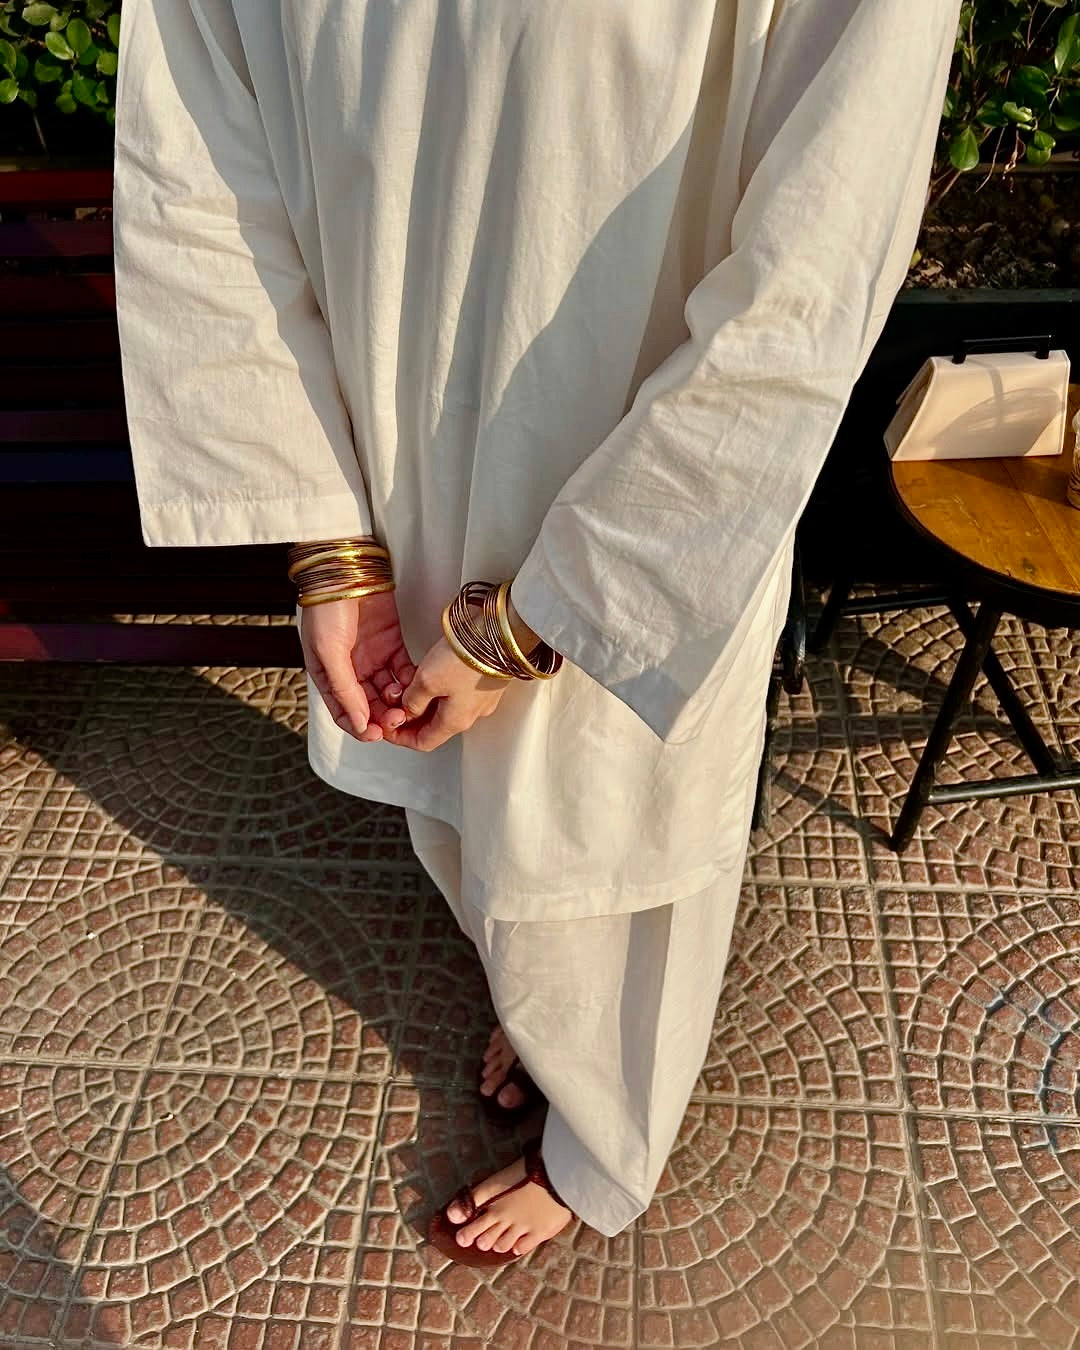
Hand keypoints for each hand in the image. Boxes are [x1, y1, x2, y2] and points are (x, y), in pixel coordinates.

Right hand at [299, 589, 416, 741]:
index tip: (377, 734)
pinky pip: (403, 670)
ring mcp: (372, 658)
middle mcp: (350, 671)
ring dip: (398, 701)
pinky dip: (410, 680)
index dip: (361, 728)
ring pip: (388, 691)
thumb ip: (344, 689)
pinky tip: (415, 685)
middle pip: (370, 705)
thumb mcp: (328, 652)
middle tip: (398, 719)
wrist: (345, 570)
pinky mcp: (391, 644)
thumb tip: (360, 724)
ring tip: (406, 702)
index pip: (345, 713)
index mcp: (328, 676)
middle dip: (384, 716)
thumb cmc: (326, 609)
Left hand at [390, 592, 542, 752]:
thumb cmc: (469, 657)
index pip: (423, 742)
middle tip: (395, 703)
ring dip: (425, 700)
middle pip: (434, 726)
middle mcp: (471, 713)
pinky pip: (458, 691)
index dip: (401, 736)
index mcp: (455, 722)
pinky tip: (432, 671)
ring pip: (445, 707)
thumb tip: (407, 710)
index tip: (387, 724)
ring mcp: (480, 697)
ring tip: (410, 684)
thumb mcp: (427, 681)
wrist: (501, 634)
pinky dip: (441, 687)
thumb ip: (413, 700)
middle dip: (412, 717)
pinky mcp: (485, 679)